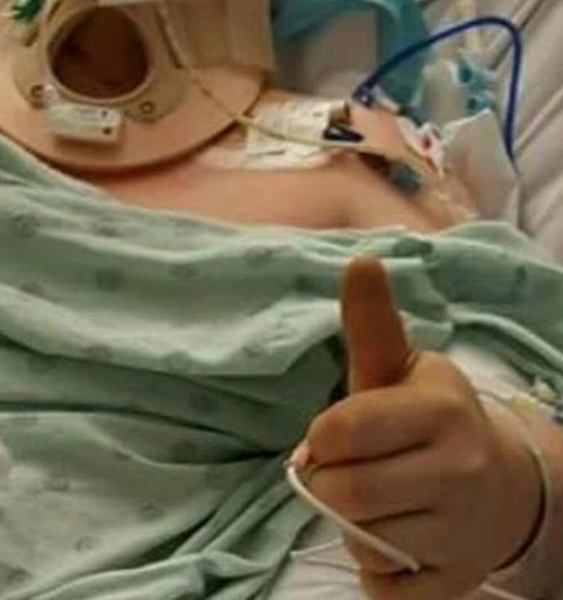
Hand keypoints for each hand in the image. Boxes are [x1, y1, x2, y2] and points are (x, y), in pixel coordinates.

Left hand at [296, 258, 542, 599]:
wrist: (504, 485)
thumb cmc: (426, 419)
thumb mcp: (399, 369)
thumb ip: (371, 324)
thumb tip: (360, 259)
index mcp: (441, 410)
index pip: (337, 432)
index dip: (320, 439)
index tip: (335, 436)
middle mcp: (462, 470)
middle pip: (343, 494)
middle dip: (329, 485)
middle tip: (351, 473)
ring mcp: (466, 532)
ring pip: (361, 542)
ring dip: (353, 528)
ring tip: (381, 504)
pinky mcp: (459, 583)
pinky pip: (384, 591)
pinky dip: (376, 574)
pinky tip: (397, 545)